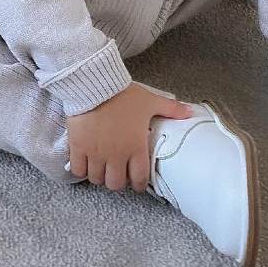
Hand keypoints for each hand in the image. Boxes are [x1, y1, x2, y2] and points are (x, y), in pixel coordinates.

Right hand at [67, 82, 192, 191]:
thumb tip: (189, 112)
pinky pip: (78, 169)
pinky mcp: (79, 147)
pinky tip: (83, 162)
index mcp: (135, 147)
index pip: (139, 179)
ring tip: (99, 167)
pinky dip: (80, 169)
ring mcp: (96, 153)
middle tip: (115, 171)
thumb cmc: (122, 94)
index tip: (134, 181)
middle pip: (115, 184)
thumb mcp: (149, 101)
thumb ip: (170, 109)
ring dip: (99, 175)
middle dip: (116, 181)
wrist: (94, 84)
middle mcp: (116, 155)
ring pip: (97, 179)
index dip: (137, 184)